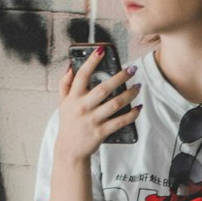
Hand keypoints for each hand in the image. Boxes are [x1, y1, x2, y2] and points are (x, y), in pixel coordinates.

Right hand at [55, 47, 140, 161]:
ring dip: (129, 94)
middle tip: (132, 69)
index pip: (82, 75)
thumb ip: (65, 84)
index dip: (92, 61)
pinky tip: (139, 108)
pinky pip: (120, 121)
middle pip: (104, 88)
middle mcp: (82, 107)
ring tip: (138, 86)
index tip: (102, 50)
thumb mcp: (62, 103)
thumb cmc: (68, 124)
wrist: (69, 150)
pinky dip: (131, 114)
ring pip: (115, 104)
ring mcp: (92, 120)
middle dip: (120, 77)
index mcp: (73, 98)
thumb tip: (71, 67)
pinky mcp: (101, 132)